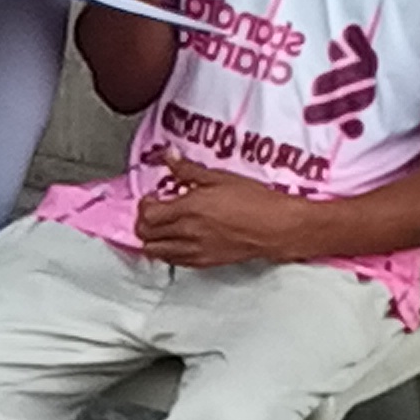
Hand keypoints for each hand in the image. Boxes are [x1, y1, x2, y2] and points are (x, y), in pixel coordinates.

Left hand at [130, 153, 308, 266]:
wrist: (275, 227)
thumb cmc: (254, 200)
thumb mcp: (220, 177)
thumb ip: (189, 169)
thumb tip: (169, 156)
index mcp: (190, 208)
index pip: (148, 214)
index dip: (144, 204)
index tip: (154, 196)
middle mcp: (188, 232)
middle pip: (146, 234)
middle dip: (144, 221)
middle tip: (155, 211)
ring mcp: (195, 250)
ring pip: (155, 251)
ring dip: (152, 238)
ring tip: (163, 227)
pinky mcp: (204, 262)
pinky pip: (173, 261)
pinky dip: (167, 251)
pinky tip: (176, 240)